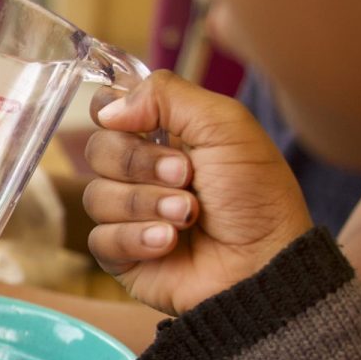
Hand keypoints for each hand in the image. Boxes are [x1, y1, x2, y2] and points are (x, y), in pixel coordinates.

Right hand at [83, 71, 311, 314]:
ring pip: (97, 195)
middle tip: (186, 176)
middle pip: (98, 150)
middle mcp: (142, 172)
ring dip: (146, 204)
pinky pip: (100, 238)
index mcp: (164, 135)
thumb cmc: (256, 195)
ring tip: (189, 216)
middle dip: (140, 164)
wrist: (263, 264)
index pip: (109, 110)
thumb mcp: (226, 125)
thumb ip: (167, 95)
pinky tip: (169, 243)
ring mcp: (129, 214)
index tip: (136, 122)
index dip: (113, 112)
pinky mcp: (122, 255)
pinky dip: (137, 237)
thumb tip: (108, 109)